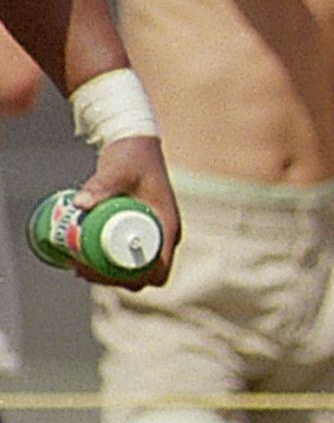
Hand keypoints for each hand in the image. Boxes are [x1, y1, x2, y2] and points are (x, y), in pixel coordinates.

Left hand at [83, 135, 177, 285]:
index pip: (158, 270)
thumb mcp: (118, 170)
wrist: (135, 143)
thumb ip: (101, 184)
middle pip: (143, 276)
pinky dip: (106, 263)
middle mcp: (164, 236)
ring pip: (133, 269)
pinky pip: (126, 256)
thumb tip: (79, 204)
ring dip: (107, 274)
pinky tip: (82, 257)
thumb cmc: (131, 155)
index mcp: (168, 227)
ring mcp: (152, 234)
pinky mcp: (139, 230)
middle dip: (112, 279)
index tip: (100, 268)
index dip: (131, 278)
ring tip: (76, 265)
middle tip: (81, 269)